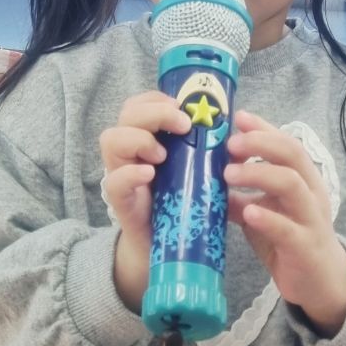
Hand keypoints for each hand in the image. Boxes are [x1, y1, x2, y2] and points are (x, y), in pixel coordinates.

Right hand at [99, 92, 190, 312]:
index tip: (182, 106)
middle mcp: (128, 152)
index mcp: (145, 138)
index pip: (138, 104)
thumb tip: (234, 133)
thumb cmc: (181, 202)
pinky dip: (131, 174)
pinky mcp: (120, 202)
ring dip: (140, 139)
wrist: (166, 246)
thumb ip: (206, 150)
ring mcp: (120, 175)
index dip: (156, 98)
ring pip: (111, 140)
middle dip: (155, 112)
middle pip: (126, 114)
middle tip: (183, 125)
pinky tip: (150, 174)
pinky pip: (114, 182)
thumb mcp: (195, 170)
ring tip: (163, 156)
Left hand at [223, 111, 345, 336]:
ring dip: (258, 173)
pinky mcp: (305, 246)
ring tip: (229, 174)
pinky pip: (287, 228)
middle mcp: (311, 192)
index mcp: (303, 179)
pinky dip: (266, 217)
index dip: (263, 128)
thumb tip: (204, 180)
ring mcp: (311, 218)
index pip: (286, 143)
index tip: (238, 118)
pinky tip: (247, 212)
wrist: (321, 282)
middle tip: (230, 144)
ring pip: (291, 184)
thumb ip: (240, 196)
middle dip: (260, 143)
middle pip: (292, 154)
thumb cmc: (289, 240)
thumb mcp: (262, 212)